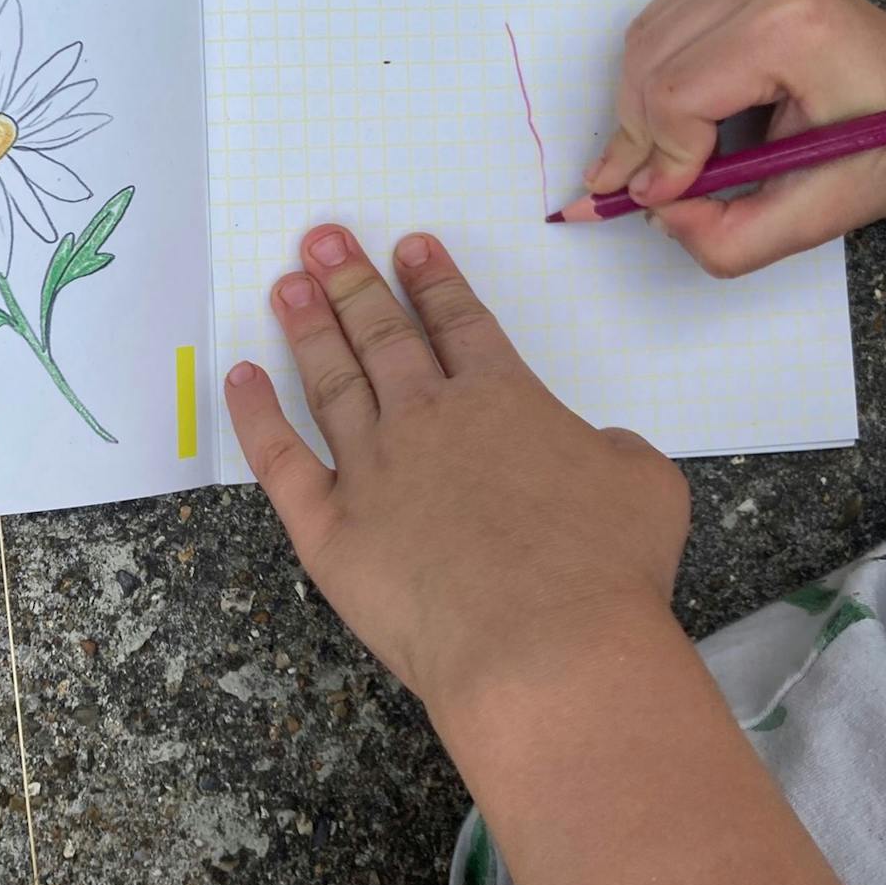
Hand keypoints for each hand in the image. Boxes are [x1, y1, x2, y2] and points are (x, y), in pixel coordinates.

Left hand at [226, 228, 843, 884]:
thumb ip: (613, 448)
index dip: (435, 282)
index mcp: (504, 399)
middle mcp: (428, 419)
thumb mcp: (646, 482)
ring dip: (308, 327)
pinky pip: (280, 460)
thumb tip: (597, 445)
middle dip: (353, 281)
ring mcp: (372, 469)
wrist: (543, 646)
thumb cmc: (607, 568)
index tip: (410, 247)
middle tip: (323, 238)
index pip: (462, 324)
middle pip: (385, 336)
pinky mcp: (330, 528)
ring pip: (331, 381)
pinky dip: (255, 415)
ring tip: (287, 283)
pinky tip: (239, 377)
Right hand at [588, 0, 885, 276]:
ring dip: (640, 105)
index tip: (665, 200)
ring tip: (662, 155)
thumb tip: (656, 210)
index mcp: (793, 29)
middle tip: (645, 188)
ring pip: (644, 40)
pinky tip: (680, 113)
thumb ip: (726, 238)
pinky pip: (661, 22)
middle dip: (639, 136)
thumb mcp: (814, 218)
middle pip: (649, 63)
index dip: (661, 157)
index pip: (677, 93)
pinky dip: (654, 74)